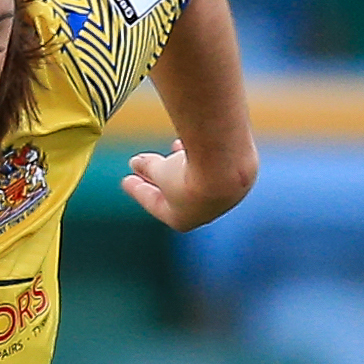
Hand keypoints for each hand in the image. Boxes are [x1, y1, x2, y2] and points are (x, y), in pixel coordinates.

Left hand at [121, 142, 248, 231]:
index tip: (126, 179)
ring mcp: (223, 198)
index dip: (138, 190)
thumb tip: (135, 163)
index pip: (154, 204)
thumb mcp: (160, 170)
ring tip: (174, 147)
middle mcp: (203, 212)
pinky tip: (195, 143)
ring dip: (183, 164)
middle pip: (175, 194)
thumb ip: (148, 167)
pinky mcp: (237, 179)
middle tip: (143, 163)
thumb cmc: (188, 175)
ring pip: (196, 180)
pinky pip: (213, 169)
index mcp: (181, 220)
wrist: (226, 167)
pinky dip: (200, 157)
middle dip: (158, 176)